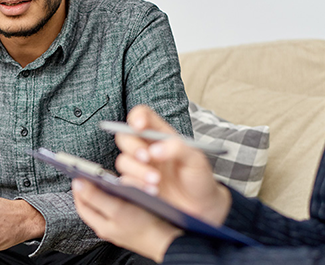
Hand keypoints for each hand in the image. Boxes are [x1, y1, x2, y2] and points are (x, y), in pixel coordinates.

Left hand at [72, 178, 181, 262]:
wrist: (169, 240)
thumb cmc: (145, 227)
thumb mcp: (117, 209)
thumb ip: (95, 197)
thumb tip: (77, 183)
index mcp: (100, 225)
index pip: (81, 203)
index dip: (79, 187)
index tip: (79, 172)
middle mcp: (108, 226)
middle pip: (92, 203)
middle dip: (90, 187)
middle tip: (92, 173)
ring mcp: (119, 224)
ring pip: (106, 203)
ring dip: (105, 190)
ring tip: (107, 179)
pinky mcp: (131, 222)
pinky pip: (119, 205)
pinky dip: (118, 195)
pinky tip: (124, 189)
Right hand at [117, 105, 231, 226]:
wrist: (201, 207)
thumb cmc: (199, 178)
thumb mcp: (196, 160)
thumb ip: (178, 148)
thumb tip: (155, 150)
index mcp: (161, 135)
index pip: (143, 117)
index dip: (137, 117)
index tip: (139, 126)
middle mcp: (147, 149)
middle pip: (125, 137)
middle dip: (133, 147)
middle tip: (147, 158)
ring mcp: (140, 168)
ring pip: (123, 161)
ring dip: (137, 170)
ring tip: (156, 181)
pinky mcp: (136, 185)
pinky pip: (125, 182)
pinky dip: (137, 185)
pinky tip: (152, 191)